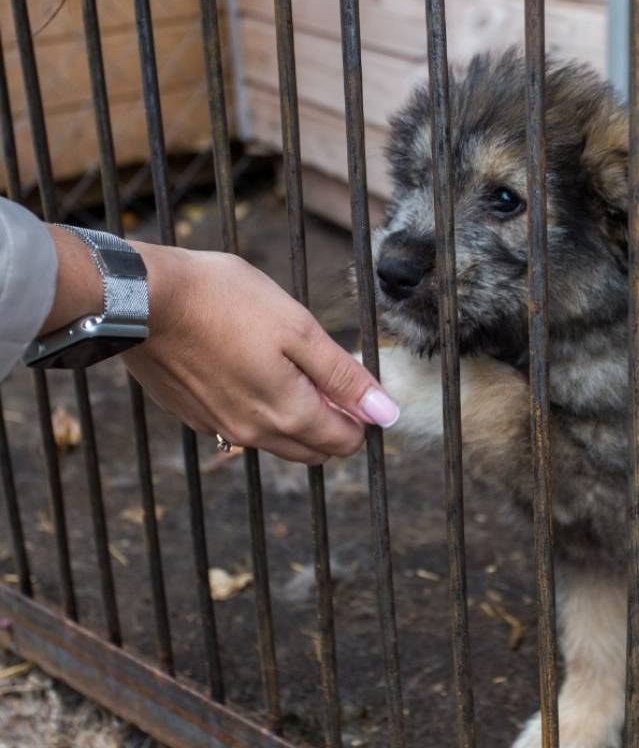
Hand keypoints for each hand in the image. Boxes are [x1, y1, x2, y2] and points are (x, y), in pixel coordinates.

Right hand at [120, 241, 398, 464]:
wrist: (142, 298)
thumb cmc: (225, 302)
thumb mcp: (299, 330)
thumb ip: (344, 377)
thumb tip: (386, 414)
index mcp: (288, 414)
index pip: (346, 442)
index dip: (360, 415)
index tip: (351, 380)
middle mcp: (254, 434)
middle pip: (314, 449)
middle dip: (331, 420)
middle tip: (321, 372)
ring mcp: (219, 428)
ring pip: (277, 440)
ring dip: (293, 415)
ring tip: (283, 362)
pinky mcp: (192, 415)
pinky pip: (239, 426)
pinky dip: (254, 406)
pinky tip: (244, 365)